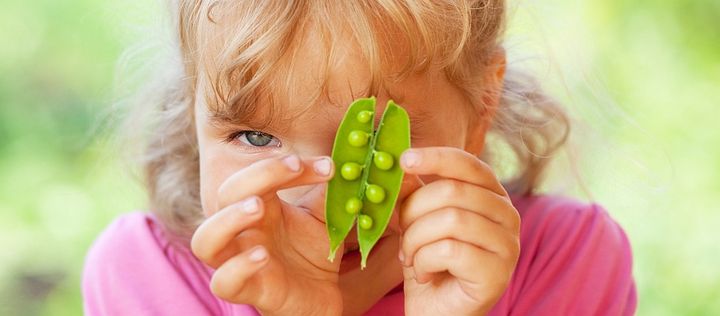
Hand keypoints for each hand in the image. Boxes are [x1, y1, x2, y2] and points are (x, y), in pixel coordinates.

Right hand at [191, 155, 342, 314]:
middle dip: (256, 176)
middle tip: (293, 166)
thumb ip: (327, 192)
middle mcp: (243, 231)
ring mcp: (239, 260)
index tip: (327, 165)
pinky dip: (238, 268)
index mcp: (260, 206)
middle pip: (226, 194)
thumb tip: (344, 159)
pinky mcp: (247, 291)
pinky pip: (223, 282)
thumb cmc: (312, 252)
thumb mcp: (324, 217)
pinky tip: (263, 256)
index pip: (257, 174)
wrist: (319, 296)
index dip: (285, 164)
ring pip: (205, 241)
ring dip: (228, 220)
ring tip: (258, 207)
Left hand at [398, 147, 520, 314]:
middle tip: (401, 235)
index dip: (435, 157)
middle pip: (452, 191)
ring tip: (411, 258)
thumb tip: (403, 164)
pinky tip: (425, 275)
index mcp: (492, 195)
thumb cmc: (430, 264)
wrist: (437, 313)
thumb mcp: (418, 221)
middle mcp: (508, 215)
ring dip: (416, 240)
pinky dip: (424, 262)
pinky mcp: (498, 273)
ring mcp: (508, 245)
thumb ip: (415, 192)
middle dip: (413, 213)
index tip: (404, 160)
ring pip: (450, 220)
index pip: (468, 164)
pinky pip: (450, 251)